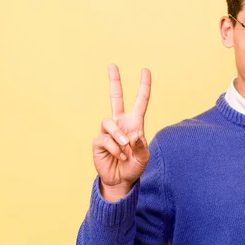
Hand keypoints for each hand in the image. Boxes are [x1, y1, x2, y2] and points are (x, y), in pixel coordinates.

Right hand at [92, 64, 151, 200]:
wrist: (121, 179)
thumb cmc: (134, 166)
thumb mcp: (144, 157)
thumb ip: (141, 146)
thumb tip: (134, 135)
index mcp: (135, 123)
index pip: (140, 101)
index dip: (144, 86)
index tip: (145, 70)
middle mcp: (120, 123)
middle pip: (116, 98)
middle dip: (114, 81)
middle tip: (112, 65)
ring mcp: (108, 131)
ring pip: (110, 123)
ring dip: (119, 137)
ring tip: (125, 149)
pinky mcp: (99, 141)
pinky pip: (106, 139)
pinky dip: (115, 149)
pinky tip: (119, 156)